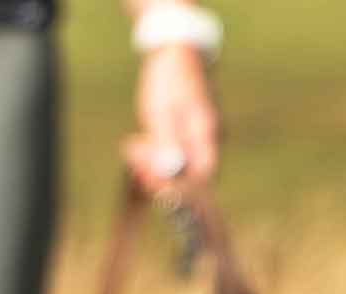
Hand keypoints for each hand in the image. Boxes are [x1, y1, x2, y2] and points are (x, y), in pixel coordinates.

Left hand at [124, 43, 221, 194]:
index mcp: (208, 131)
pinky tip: (140, 143)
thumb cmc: (168, 79)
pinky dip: (155, 156)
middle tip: (134, 160)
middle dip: (158, 177)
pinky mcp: (192, 137)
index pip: (202, 177)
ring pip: (179, 169)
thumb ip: (165, 142)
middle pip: (190, 176)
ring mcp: (203, 138)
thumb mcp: (160, 111)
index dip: (177, 188)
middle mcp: (212, 138)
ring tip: (133, 145)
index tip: (149, 182)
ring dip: (152, 166)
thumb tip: (167, 172)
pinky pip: (175, 158)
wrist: (176, 53)